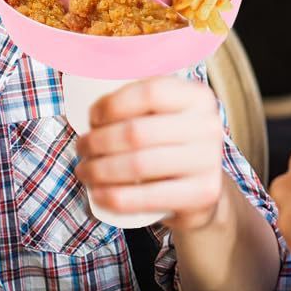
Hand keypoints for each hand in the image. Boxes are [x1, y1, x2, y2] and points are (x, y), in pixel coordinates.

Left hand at [74, 75, 225, 231]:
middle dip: (98, 141)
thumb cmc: (171, 143)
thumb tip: (92, 107)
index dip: (113, 104)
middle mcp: (209, 125)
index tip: (93, 117)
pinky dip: (114, 197)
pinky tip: (98, 193)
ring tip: (84, 170)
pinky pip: (146, 198)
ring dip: (100, 170)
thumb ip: (139, 104)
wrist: (202, 188)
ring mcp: (208, 161)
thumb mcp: (166, 114)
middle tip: (81, 147)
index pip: (150, 92)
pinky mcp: (202, 194)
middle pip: (137, 132)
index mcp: (198, 96)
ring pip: (138, 165)